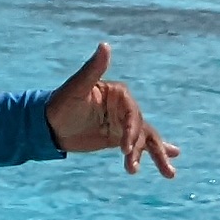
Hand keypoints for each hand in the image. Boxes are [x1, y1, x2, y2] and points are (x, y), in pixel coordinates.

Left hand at [44, 45, 177, 176]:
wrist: (48, 125)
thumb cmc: (60, 103)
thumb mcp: (76, 87)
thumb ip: (93, 69)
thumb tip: (105, 45)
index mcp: (118, 93)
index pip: (132, 114)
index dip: (131, 132)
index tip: (124, 149)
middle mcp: (124, 107)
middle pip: (142, 128)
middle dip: (144, 148)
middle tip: (135, 165)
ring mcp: (123, 123)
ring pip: (146, 138)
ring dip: (157, 155)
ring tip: (169, 174)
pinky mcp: (118, 137)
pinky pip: (140, 145)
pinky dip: (155, 152)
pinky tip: (171, 161)